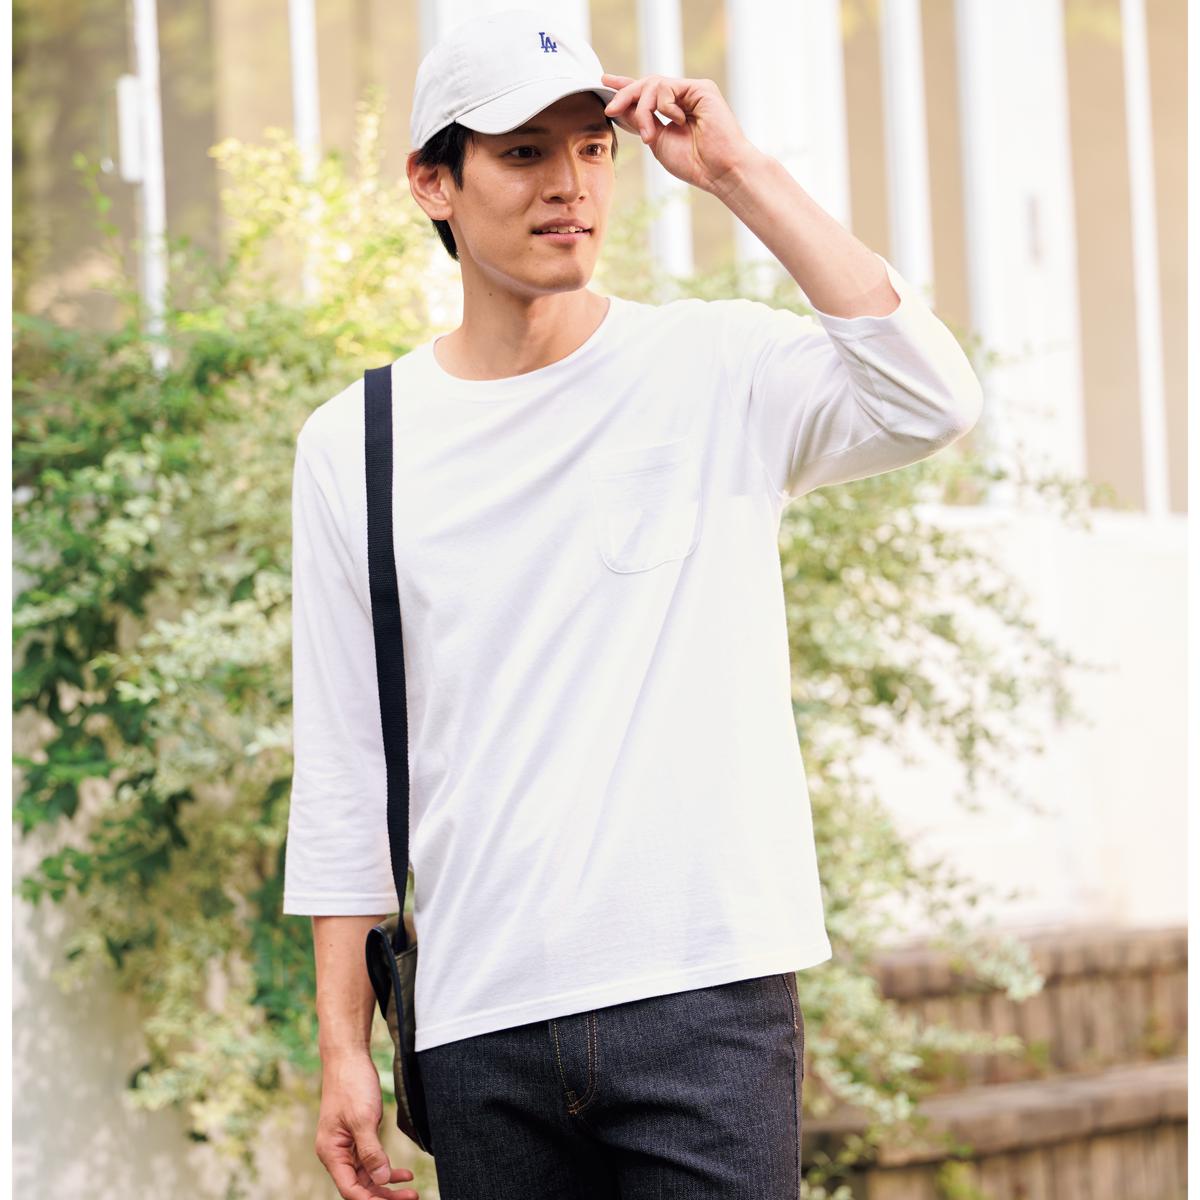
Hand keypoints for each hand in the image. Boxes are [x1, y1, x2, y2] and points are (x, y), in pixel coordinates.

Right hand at [315, 1050, 419, 1198]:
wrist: (348, 1057)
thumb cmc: (351, 1084)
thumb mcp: (363, 1118)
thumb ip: (371, 1151)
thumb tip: (381, 1180)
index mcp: (331, 1152)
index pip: (350, 1189)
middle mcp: (336, 1153)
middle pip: (360, 1186)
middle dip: (384, 1196)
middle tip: (411, 1198)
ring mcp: (347, 1145)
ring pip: (367, 1176)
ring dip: (387, 1185)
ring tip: (411, 1190)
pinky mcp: (358, 1136)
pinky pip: (371, 1161)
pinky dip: (387, 1169)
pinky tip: (404, 1173)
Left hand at [600, 72, 760, 194]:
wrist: (718, 171)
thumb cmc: (693, 163)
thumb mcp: (657, 141)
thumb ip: (640, 121)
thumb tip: (619, 106)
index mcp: (673, 110)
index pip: (646, 93)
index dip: (625, 87)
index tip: (605, 81)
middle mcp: (683, 98)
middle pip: (646, 85)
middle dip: (625, 96)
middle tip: (610, 110)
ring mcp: (692, 92)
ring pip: (653, 85)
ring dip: (643, 110)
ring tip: (649, 136)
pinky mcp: (701, 88)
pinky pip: (667, 87)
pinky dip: (664, 106)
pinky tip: (677, 121)